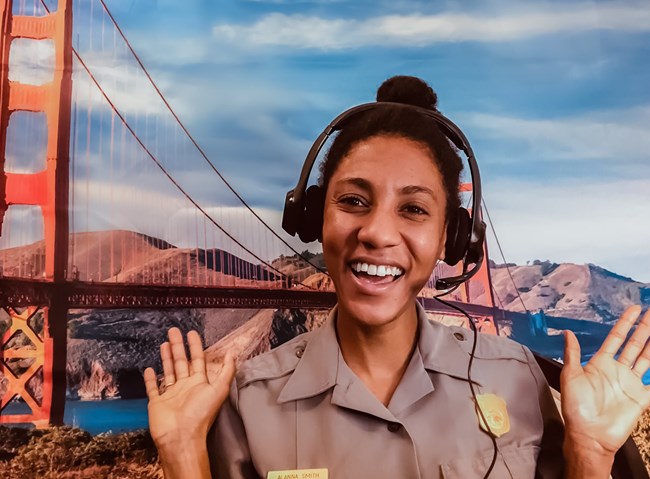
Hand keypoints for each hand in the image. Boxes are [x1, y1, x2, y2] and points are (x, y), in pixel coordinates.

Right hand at [144, 328, 235, 449]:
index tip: (191, 333)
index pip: (197, 360)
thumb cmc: (200, 413)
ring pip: (168, 371)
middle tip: (173, 331)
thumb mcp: (219, 389)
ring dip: (166, 358)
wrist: (180, 436)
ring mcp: (171, 394)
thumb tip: (231, 354)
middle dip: (178, 347)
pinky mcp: (157, 402)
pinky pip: (153, 388)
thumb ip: (226, 371)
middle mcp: (185, 387)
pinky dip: (150, 379)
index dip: (195, 346)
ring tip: (164, 343)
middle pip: (181, 362)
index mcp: (199, 383)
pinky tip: (148, 368)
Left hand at [561, 305, 649, 456]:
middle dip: (644, 329)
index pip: (616, 338)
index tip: (634, 309)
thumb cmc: (576, 407)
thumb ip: (572, 354)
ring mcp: (631, 383)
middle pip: (635, 345)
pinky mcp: (641, 398)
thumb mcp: (570, 376)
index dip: (625, 323)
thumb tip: (567, 332)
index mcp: (601, 363)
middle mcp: (618, 370)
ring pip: (647, 358)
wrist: (589, 435)